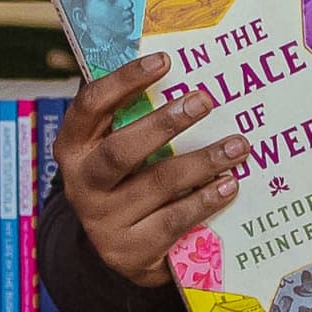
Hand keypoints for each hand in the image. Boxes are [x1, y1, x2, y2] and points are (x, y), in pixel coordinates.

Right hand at [57, 54, 247, 288]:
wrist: (120, 249)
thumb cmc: (126, 181)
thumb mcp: (117, 147)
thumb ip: (133, 116)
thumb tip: (181, 69)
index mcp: (72, 147)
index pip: (90, 106)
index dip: (124, 80)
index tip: (164, 60)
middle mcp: (80, 184)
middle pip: (121, 150)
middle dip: (166, 123)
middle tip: (205, 100)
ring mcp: (103, 221)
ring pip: (157, 185)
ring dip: (202, 162)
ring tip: (238, 146)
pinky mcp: (129, 251)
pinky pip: (173, 220)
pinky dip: (205, 200)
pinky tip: (228, 185)